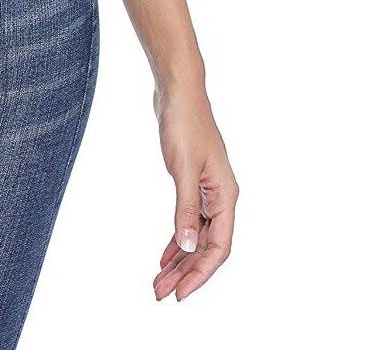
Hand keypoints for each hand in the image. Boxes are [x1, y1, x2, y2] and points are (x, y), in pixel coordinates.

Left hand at [152, 81, 236, 300]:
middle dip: (186, 272)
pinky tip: (165, 255)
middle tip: (160, 293)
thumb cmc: (184, 123)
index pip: (218, 247)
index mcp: (225, 195)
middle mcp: (221, 197)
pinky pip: (189, 221)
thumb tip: (187, 247)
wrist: (177, 91)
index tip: (180, 292)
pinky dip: (177, 238)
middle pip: (207, 246)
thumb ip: (185, 208)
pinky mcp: (193, 183)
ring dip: (180, 259)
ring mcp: (208, 191)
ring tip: (159, 281)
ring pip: (197, 236)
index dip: (200, 273)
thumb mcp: (182, 168)